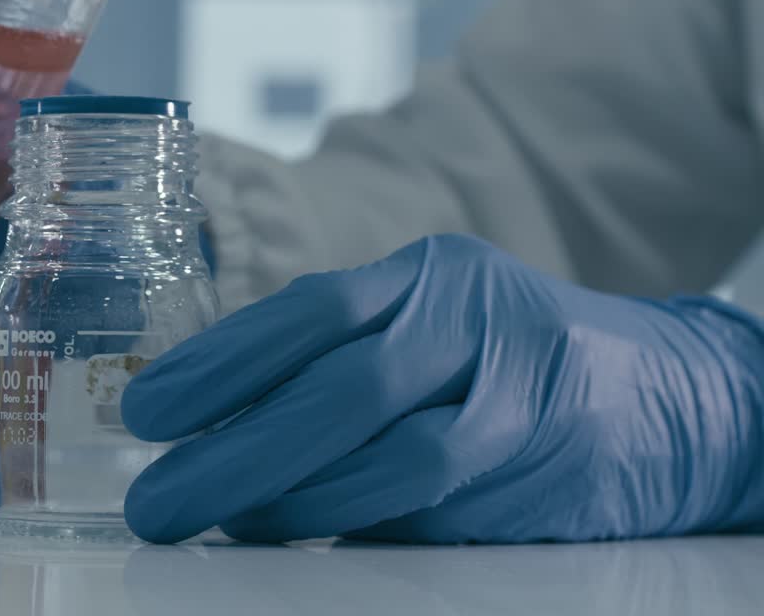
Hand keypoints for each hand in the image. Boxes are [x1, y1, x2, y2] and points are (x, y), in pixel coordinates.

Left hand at [121, 234, 763, 543]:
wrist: (658, 392)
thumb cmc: (499, 362)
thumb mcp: (421, 329)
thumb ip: (334, 363)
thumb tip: (211, 430)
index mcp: (424, 274)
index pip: (309, 310)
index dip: (219, 364)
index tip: (146, 412)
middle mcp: (473, 319)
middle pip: (342, 388)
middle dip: (236, 451)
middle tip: (158, 498)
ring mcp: (520, 391)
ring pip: (396, 456)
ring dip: (293, 500)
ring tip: (218, 521)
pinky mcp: (551, 462)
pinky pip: (439, 504)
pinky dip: (362, 522)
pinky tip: (304, 531)